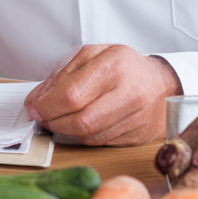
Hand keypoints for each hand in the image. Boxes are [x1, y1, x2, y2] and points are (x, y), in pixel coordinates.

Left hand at [24, 45, 181, 146]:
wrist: (163, 83)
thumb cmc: (122, 66)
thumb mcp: (91, 56)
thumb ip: (60, 76)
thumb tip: (34, 101)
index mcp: (113, 66)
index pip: (71, 95)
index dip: (47, 106)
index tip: (35, 107)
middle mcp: (128, 93)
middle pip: (80, 120)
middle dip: (53, 122)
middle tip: (42, 117)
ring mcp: (136, 118)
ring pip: (89, 136)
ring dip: (64, 132)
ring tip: (56, 121)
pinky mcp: (137, 137)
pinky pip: (100, 142)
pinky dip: (82, 137)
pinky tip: (76, 126)